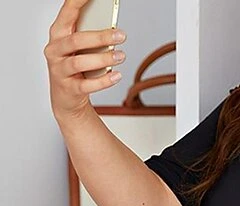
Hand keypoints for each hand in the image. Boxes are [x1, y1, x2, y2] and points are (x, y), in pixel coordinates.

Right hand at [44, 0, 126, 122]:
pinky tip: (116, 76)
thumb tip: (113, 29)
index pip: (68, 12)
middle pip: (77, 40)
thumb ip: (90, 36)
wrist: (66, 99)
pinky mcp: (68, 89)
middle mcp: (55, 50)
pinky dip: (103, 81)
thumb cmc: (75, 68)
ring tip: (121, 56)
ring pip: (80, 62)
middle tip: (121, 35)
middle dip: (100, 37)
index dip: (78, 2)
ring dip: (103, 59)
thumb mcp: (79, 49)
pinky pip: (87, 85)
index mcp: (59, 33)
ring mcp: (60, 70)